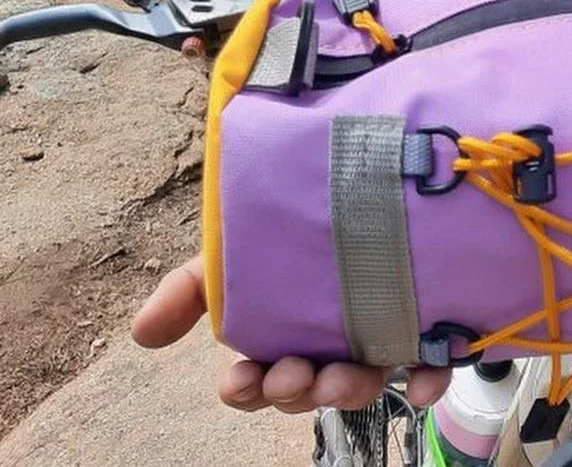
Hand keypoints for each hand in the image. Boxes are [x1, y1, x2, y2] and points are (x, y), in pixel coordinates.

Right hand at [131, 256, 449, 412]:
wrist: (363, 181)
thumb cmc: (292, 228)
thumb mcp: (234, 252)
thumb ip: (189, 288)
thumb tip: (140, 332)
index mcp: (280, 335)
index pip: (258, 378)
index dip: (246, 387)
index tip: (239, 380)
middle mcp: (326, 344)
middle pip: (308, 387)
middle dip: (295, 390)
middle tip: (293, 375)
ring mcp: (375, 338)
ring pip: (361, 381)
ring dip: (348, 389)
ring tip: (342, 376)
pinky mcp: (424, 327)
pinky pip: (432, 365)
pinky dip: (429, 378)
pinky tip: (426, 377)